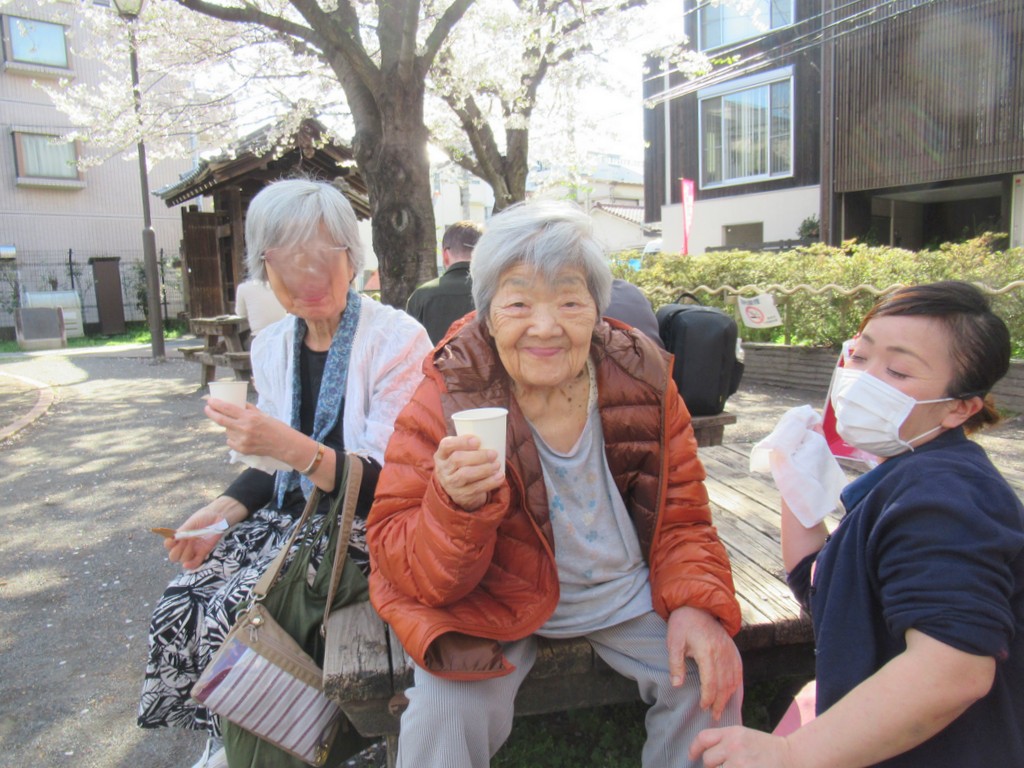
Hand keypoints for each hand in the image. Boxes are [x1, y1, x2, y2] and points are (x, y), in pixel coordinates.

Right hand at [165, 496, 245, 569]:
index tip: (174, 539)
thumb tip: (173, 537)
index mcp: (179, 537)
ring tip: (193, 542)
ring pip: (183, 560)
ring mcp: (193, 550)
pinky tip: (187, 564)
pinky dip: (190, 565)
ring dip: (185, 554)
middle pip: (173, 556)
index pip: (168, 545)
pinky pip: (194, 563)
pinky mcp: (202, 554)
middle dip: (176, 551)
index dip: (169, 544)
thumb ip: (183, 530)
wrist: (218, 518)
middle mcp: (184, 545)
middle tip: (185, 541)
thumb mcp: (192, 522)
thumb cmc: (204, 518)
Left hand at [205, 399, 284, 457]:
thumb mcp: (262, 414)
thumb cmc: (275, 427)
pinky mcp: (242, 450)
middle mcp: (244, 428)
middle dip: (211, 413)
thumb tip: (237, 403)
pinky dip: (232, 437)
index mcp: (249, 417)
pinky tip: (241, 436)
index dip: (216, 404)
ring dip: (228, 427)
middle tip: (208, 408)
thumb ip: (248, 410)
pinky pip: (230, 441)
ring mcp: (242, 440)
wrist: (284, 445)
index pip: (227, 408)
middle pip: (221, 420)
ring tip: (239, 427)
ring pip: (227, 431)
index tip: (209, 401)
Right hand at [434, 434, 504, 511]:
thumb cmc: (461, 465)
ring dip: (484, 469)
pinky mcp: (461, 495)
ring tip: (497, 464)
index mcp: (441, 455)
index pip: (446, 445)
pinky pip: (475, 489)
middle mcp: (443, 469)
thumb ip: (468, 445)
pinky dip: (490, 482)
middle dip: (478, 456)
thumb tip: (492, 433)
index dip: (461, 441)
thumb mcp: (458, 454)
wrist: (456, 490)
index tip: (477, 440)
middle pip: (458, 459)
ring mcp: (450, 484)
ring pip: (466, 475)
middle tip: (494, 453)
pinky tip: (500, 477)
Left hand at [667, 606, 742, 720]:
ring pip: (733, 678)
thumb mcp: (673, 642)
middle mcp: (721, 653)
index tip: (703, 707)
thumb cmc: (683, 624)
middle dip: (720, 702)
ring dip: (729, 696)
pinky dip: (736, 683)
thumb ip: (675, 664)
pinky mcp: (732, 648)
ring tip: (722, 708)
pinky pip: (738, 669)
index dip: (708, 697)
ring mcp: (729, 650)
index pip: (711, 682)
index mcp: (707, 652)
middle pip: (724, 684)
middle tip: (715, 715)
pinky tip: (732, 692)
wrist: (697, 604)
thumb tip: (677, 684)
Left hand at [688, 726, 792, 767]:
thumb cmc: (766, 748)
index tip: (691, 756)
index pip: (704, 738)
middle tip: (723, 766)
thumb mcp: (744, 736)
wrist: (790, 756)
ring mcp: (740, 763)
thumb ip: (725, 741)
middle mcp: (734, 746)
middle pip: (708, 759)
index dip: (694, 748)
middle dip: (711, 766)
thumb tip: (705, 753)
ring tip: (734, 767)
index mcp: (733, 733)